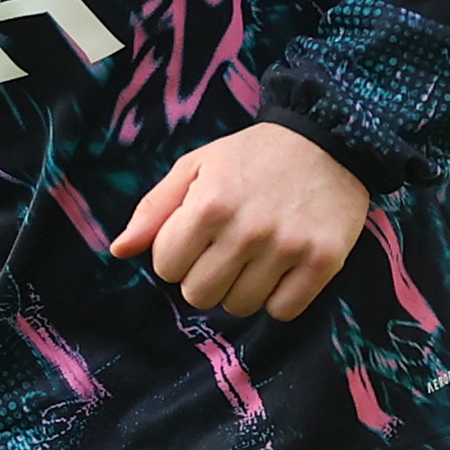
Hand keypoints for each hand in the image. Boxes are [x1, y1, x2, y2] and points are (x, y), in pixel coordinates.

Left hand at [111, 121, 371, 319]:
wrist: (330, 138)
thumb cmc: (254, 155)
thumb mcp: (197, 166)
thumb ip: (154, 208)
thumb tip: (119, 251)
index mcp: (210, 204)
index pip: (167, 267)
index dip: (177, 254)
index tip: (198, 236)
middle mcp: (248, 230)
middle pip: (200, 295)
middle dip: (205, 276)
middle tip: (226, 249)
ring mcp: (288, 248)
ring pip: (240, 306)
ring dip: (242, 288)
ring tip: (256, 256)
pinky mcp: (323, 261)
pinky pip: (283, 311)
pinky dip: (279, 298)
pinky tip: (283, 268)